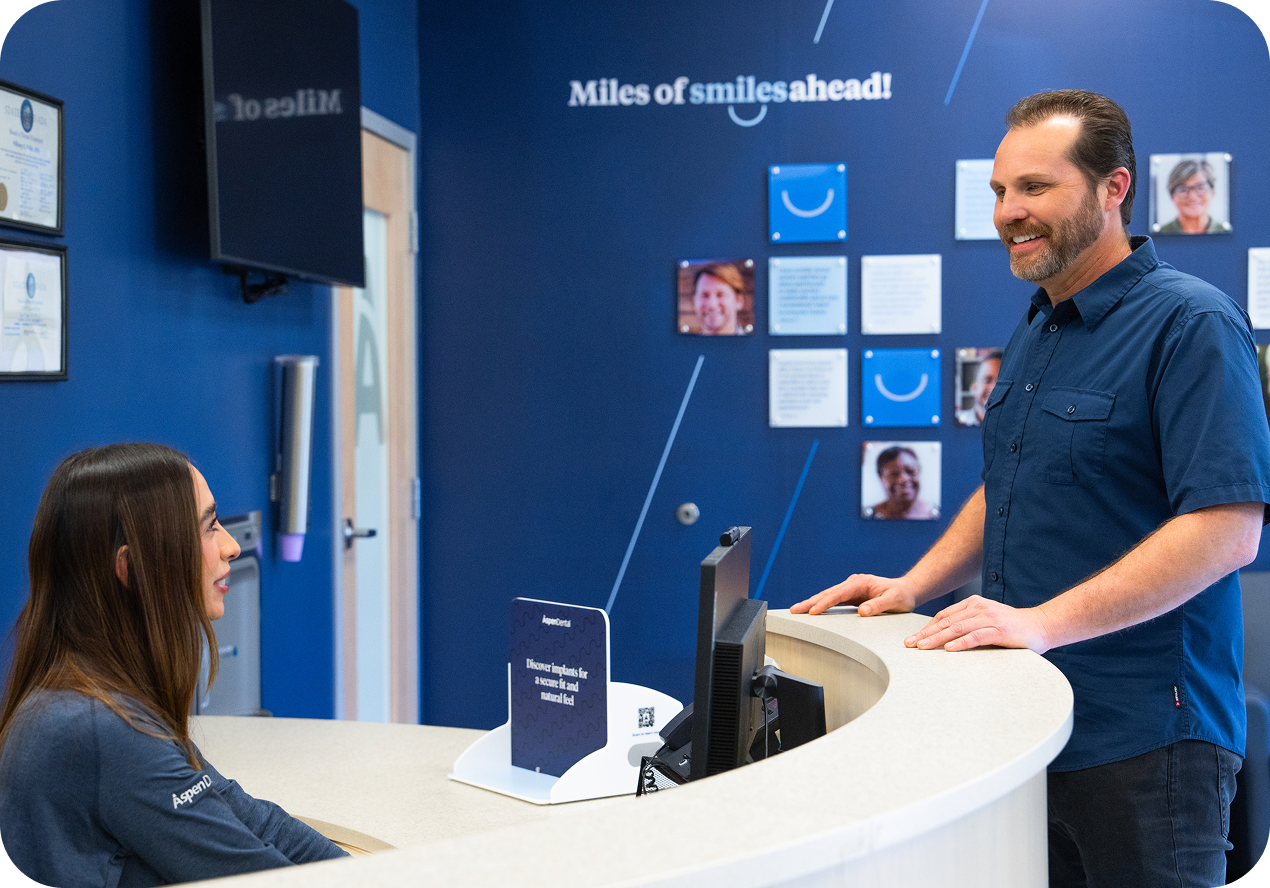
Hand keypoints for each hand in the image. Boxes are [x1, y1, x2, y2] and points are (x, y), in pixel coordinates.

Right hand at [790, 574, 919, 616]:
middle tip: (795, 610)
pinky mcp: (851, 596)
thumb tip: (862, 611)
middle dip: (810, 602)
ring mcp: (851, 589)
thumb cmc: (901, 595)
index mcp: (860, 582)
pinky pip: (832, 600)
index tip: (813, 611)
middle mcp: (853, 583)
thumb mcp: (894, 601)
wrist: (907, 590)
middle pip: (828, 593)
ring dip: (812, 603)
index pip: (838, 594)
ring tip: (796, 610)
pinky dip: (820, 605)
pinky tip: (811, 610)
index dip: (825, 603)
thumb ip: (878, 605)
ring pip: (827, 596)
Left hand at [905, 595, 1053, 652]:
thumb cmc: (1011, 628)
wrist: (1041, 626)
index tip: (912, 638)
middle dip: (925, 634)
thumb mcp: (986, 621)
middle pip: (946, 622)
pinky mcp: (999, 630)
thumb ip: (968, 625)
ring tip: (922, 647)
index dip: (926, 627)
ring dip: (937, 638)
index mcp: (973, 604)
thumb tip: (944, 638)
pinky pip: (976, 636)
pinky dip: (961, 643)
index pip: (943, 616)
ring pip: (957, 628)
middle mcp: (979, 608)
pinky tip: (948, 649)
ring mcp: (989, 618)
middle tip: (909, 644)